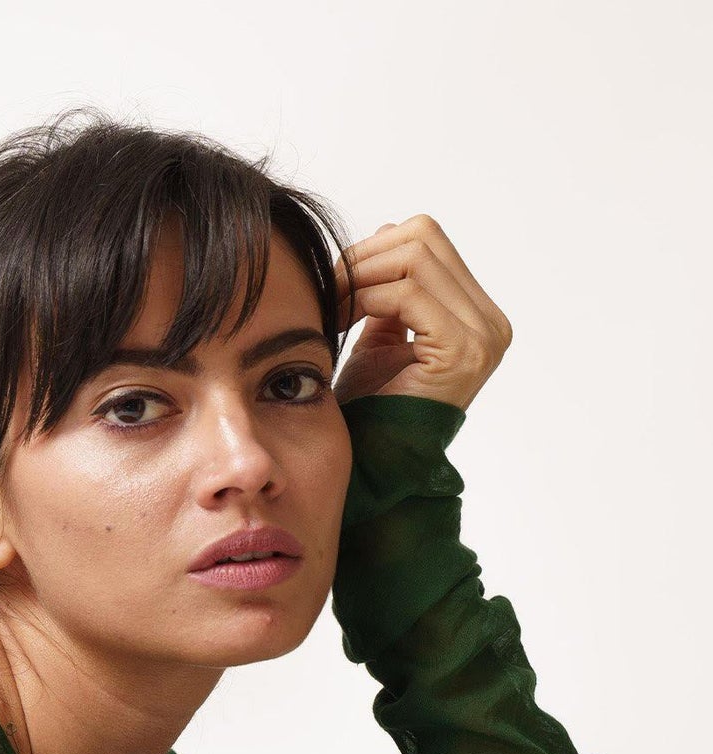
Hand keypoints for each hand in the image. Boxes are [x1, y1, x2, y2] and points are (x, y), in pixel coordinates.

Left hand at [331, 216, 511, 411]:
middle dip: (364, 257)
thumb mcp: (383, 332)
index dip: (372, 250)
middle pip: (423, 238)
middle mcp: (490, 322)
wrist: (374, 462)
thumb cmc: (373, 404)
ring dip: (360, 276)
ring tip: (330, 308)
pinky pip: (407, 294)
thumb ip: (392, 285)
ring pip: (415, 256)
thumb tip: (389, 229)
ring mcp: (483, 336)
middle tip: (326, 290)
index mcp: (476, 313)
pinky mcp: (463, 349)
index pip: (427, 241)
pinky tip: (338, 323)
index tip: (333, 281)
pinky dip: (364, 299)